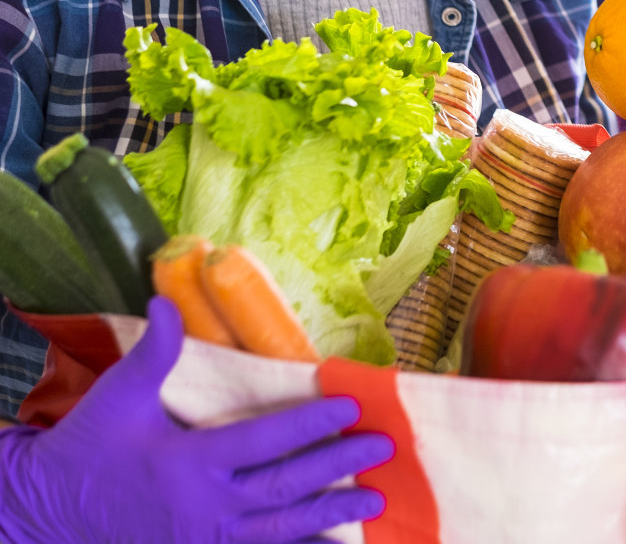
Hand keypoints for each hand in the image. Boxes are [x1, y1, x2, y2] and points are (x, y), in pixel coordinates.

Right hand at [0, 297, 392, 543]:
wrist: (48, 510)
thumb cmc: (87, 446)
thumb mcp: (118, 396)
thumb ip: (155, 351)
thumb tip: (165, 300)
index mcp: (188, 460)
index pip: (264, 440)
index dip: (310, 423)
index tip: (350, 404)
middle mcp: (204, 505)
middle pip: (284, 487)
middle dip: (337, 466)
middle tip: (382, 448)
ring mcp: (203, 539)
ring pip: (278, 530)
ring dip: (329, 515)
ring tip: (374, 501)